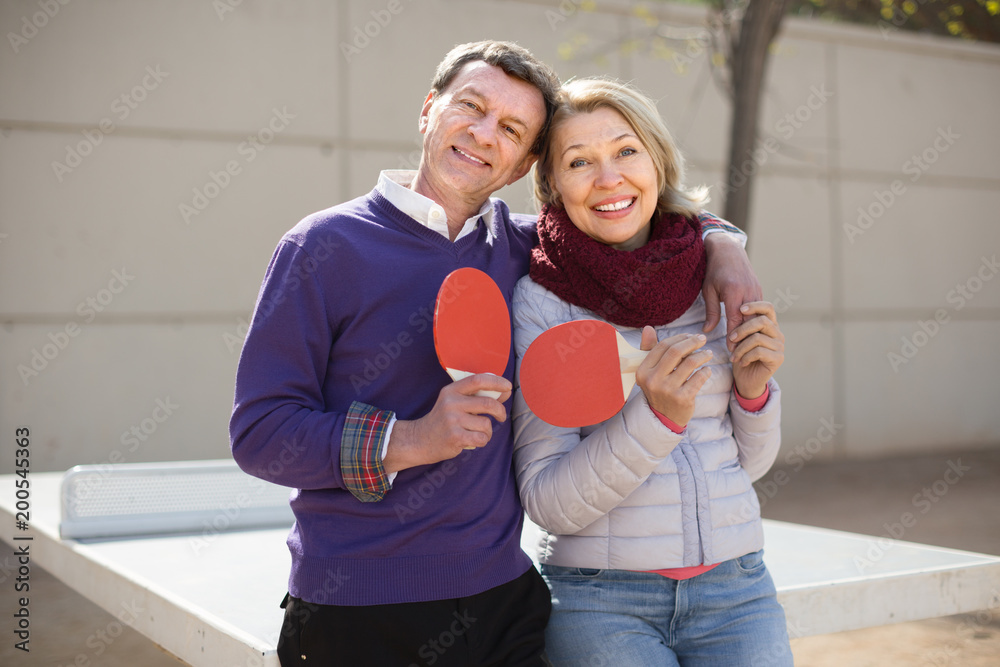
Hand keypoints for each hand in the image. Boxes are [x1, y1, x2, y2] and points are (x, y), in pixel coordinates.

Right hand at [383, 374, 511, 472]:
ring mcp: (452, 420)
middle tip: (501, 416)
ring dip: (488, 431)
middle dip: (500, 411)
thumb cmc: (444, 420)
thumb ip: (478, 396)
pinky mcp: (454, 437)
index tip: (508, 386)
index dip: (497, 382)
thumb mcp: (455, 402)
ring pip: (486, 424)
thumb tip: (505, 392)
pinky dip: (482, 441)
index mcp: (452, 390)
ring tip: (478, 433)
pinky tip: (474, 440)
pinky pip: (481, 438)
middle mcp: (451, 403)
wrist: (420, 439)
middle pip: (488, 403)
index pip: (478, 380)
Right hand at [635, 326, 712, 427]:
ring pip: (690, 363)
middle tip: (703, 340)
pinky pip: (699, 377)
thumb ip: (650, 349)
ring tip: (708, 354)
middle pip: (676, 352)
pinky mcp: (683, 398)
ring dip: (702, 355)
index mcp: (643, 371)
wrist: (663, 418)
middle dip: (692, 342)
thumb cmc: (658, 389)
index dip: (680, 338)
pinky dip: (706, 371)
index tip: (691, 336)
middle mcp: (653, 380)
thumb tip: (648, 328)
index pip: (663, 346)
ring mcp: (668, 390)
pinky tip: (707, 370)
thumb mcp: (650, 371)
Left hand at [701, 233, 762, 347]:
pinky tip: (750, 332)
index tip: (731, 351)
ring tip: (745, 346)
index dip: (734, 337)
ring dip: (752, 332)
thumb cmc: (714, 270)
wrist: (729, 250)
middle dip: (745, 339)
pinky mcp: (759, 290)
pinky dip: (755, 322)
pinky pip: (759, 310)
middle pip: (750, 321)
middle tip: (739, 354)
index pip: (735, 320)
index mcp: (733, 292)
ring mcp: (756, 290)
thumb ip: (710, 311)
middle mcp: (748, 292)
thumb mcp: (708, 290)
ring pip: (758, 316)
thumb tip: (707, 331)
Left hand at [729, 301, 783, 399]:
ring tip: (733, 356)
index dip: (755, 305)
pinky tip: (741, 362)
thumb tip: (736, 311)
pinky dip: (746, 356)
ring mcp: (780, 346)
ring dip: (740, 347)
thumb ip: (741, 325)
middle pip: (762, 321)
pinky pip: (759, 352)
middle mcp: (777, 334)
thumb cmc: (741, 356)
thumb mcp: (738, 339)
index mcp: (770, 325)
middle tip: (730, 338)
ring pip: (757, 338)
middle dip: (742, 329)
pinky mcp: (778, 358)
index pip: (768, 307)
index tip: (740, 309)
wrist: (746, 380)